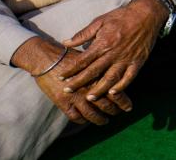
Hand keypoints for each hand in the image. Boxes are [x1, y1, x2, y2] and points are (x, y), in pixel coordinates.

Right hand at [12, 37, 130, 124]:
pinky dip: (82, 120)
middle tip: (118, 113)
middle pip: (106, 106)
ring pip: (92, 114)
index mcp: (98, 77)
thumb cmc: (69, 54)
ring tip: (104, 121)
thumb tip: (114, 72)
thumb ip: (101, 68)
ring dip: (99, 120)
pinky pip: (75, 117)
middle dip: (114, 111)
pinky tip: (85, 120)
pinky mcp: (64, 103)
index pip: (116, 93)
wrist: (47, 58)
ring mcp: (76, 98)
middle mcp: (89, 89)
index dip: (124, 102)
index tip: (128, 106)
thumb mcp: (90, 57)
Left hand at [57, 0, 167, 100]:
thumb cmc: (121, 16)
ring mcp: (126, 59)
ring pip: (110, 78)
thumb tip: (65, 43)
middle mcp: (113, 53)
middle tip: (68, 91)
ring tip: (89, 98)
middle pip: (94, 72)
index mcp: (103, 43)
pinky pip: (129, 77)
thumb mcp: (100, 21)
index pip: (83, 60)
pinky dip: (121, 87)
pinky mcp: (138, 62)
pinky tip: (113, 93)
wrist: (147, 14)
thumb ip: (83, 34)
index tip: (61, 77)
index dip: (71, 69)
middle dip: (79, 82)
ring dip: (99, 89)